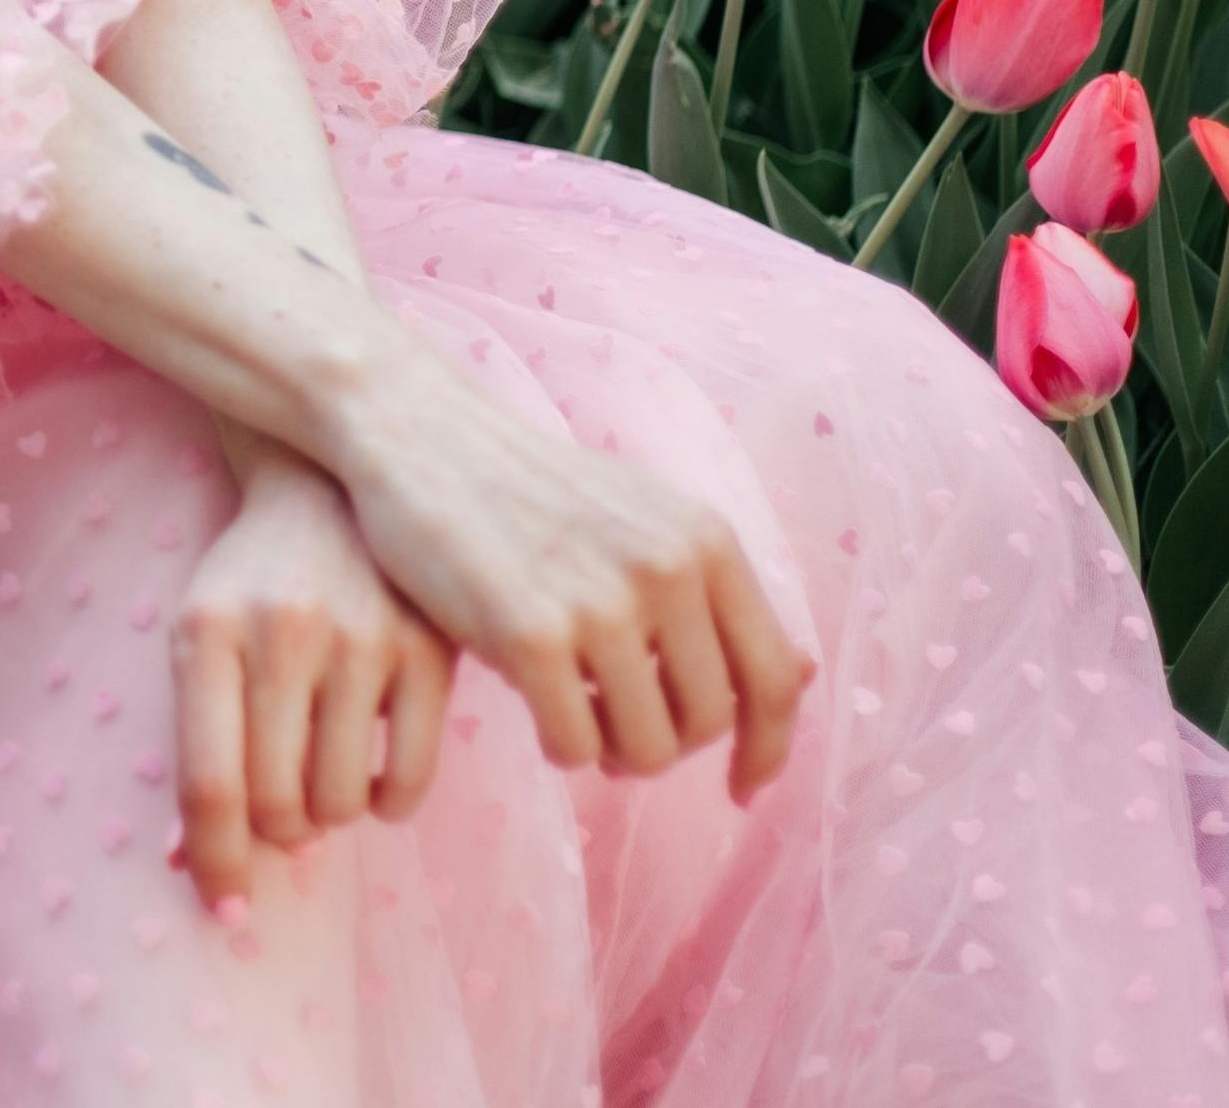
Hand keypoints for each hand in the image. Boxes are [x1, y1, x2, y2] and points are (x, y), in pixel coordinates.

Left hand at [171, 445, 453, 913]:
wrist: (331, 488)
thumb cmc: (252, 584)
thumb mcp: (203, 640)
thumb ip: (196, 746)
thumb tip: (185, 867)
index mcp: (207, 630)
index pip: (208, 783)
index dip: (215, 862)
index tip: (224, 907)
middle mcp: (283, 632)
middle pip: (278, 805)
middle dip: (277, 832)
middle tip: (283, 808)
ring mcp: (364, 638)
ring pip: (343, 802)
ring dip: (330, 815)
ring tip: (324, 772)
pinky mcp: (429, 650)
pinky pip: (409, 783)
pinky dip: (387, 804)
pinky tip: (373, 773)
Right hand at [325, 349, 813, 804]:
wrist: (423, 439)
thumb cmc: (531, 490)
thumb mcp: (641, 520)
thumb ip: (713, 593)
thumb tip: (806, 678)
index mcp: (705, 540)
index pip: (773, 678)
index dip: (768, 749)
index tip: (742, 789)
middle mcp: (667, 569)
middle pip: (707, 723)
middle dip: (664, 746)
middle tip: (617, 735)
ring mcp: (600, 603)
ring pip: (647, 748)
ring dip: (611, 752)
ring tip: (573, 717)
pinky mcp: (531, 634)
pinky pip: (575, 746)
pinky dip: (560, 747)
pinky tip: (534, 710)